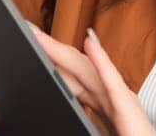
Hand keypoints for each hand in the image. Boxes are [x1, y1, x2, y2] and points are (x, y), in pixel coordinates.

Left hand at [31, 24, 155, 135]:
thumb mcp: (94, 130)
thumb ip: (80, 119)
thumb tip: (53, 120)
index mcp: (98, 103)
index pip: (68, 76)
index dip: (49, 60)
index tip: (29, 45)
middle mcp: (106, 95)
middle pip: (73, 66)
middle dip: (50, 48)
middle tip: (28, 30)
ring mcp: (117, 98)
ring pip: (85, 68)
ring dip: (62, 49)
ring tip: (40, 34)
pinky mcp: (127, 106)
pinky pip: (111, 81)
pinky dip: (101, 59)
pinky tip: (90, 42)